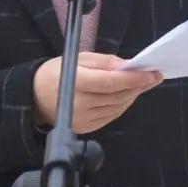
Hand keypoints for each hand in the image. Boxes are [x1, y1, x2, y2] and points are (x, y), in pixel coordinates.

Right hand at [32, 52, 162, 133]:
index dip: (134, 79)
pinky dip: (122, 105)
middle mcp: (81, 104)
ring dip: (132, 95)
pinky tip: (127, 95)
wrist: (34, 97)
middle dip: (138, 86)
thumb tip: (126, 65)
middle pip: (118, 96)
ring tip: (141, 84)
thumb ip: (103, 62)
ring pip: (118, 107)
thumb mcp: (77, 58)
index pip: (112, 82)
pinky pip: (111, 116)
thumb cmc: (56, 72)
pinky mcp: (86, 128)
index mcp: (78, 83)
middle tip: (153, 76)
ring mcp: (84, 119)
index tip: (153, 74)